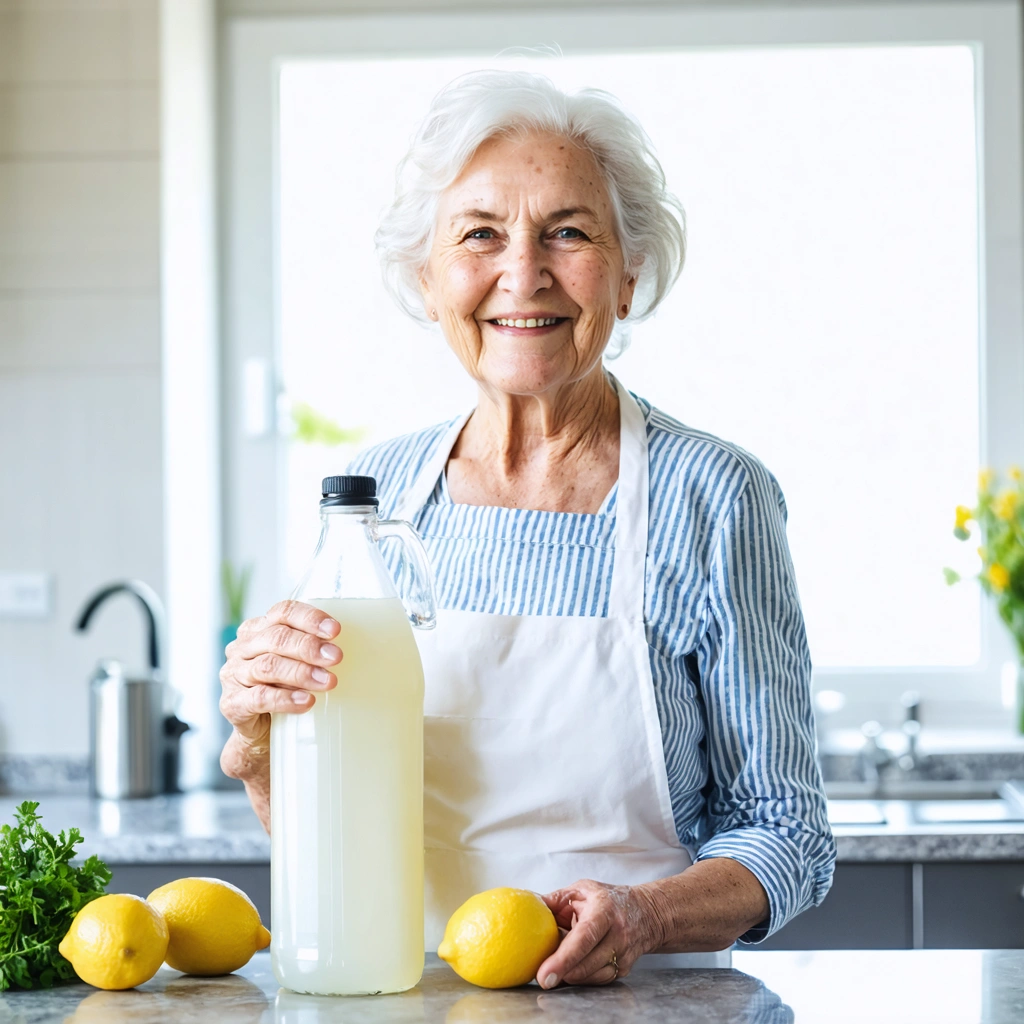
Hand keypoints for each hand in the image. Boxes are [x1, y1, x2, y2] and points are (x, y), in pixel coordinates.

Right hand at [219, 600, 341, 770]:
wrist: (261, 735)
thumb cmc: (287, 690)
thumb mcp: (301, 664)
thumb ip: (319, 651)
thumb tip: (366, 647)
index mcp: (260, 629)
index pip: (283, 612)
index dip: (309, 618)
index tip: (336, 630)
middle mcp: (243, 648)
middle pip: (276, 638)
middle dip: (309, 647)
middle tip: (336, 658)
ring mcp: (234, 675)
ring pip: (268, 666)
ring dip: (301, 673)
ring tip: (328, 682)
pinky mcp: (232, 704)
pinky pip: (258, 697)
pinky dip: (285, 699)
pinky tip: (307, 702)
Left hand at [535, 879, 664, 988]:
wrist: (647, 913)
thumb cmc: (608, 900)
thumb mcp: (582, 889)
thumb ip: (556, 899)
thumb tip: (530, 906)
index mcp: (604, 911)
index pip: (584, 938)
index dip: (564, 958)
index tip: (544, 974)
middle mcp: (617, 934)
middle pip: (587, 964)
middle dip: (562, 973)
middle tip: (541, 977)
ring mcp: (623, 954)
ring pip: (592, 976)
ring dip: (570, 976)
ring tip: (555, 969)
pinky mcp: (624, 969)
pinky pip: (598, 980)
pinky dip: (582, 978)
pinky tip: (571, 971)